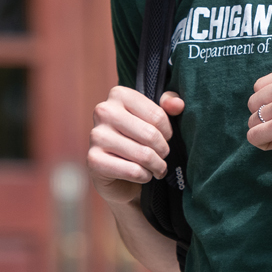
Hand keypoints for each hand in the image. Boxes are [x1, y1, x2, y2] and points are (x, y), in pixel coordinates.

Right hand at [88, 86, 183, 204]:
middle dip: (163, 151)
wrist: (117, 174)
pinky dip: (144, 176)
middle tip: (163, 156)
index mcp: (119, 94)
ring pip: (143, 154)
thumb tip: (177, 104)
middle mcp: (103, 111)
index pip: (158, 115)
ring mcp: (96, 135)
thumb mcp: (156, 119)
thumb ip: (169, 105)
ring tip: (157, 168)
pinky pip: (133, 171)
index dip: (168, 132)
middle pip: (151, 135)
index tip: (165, 138)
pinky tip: (143, 175)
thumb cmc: (139, 140)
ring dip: (157, 166)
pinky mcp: (93, 160)